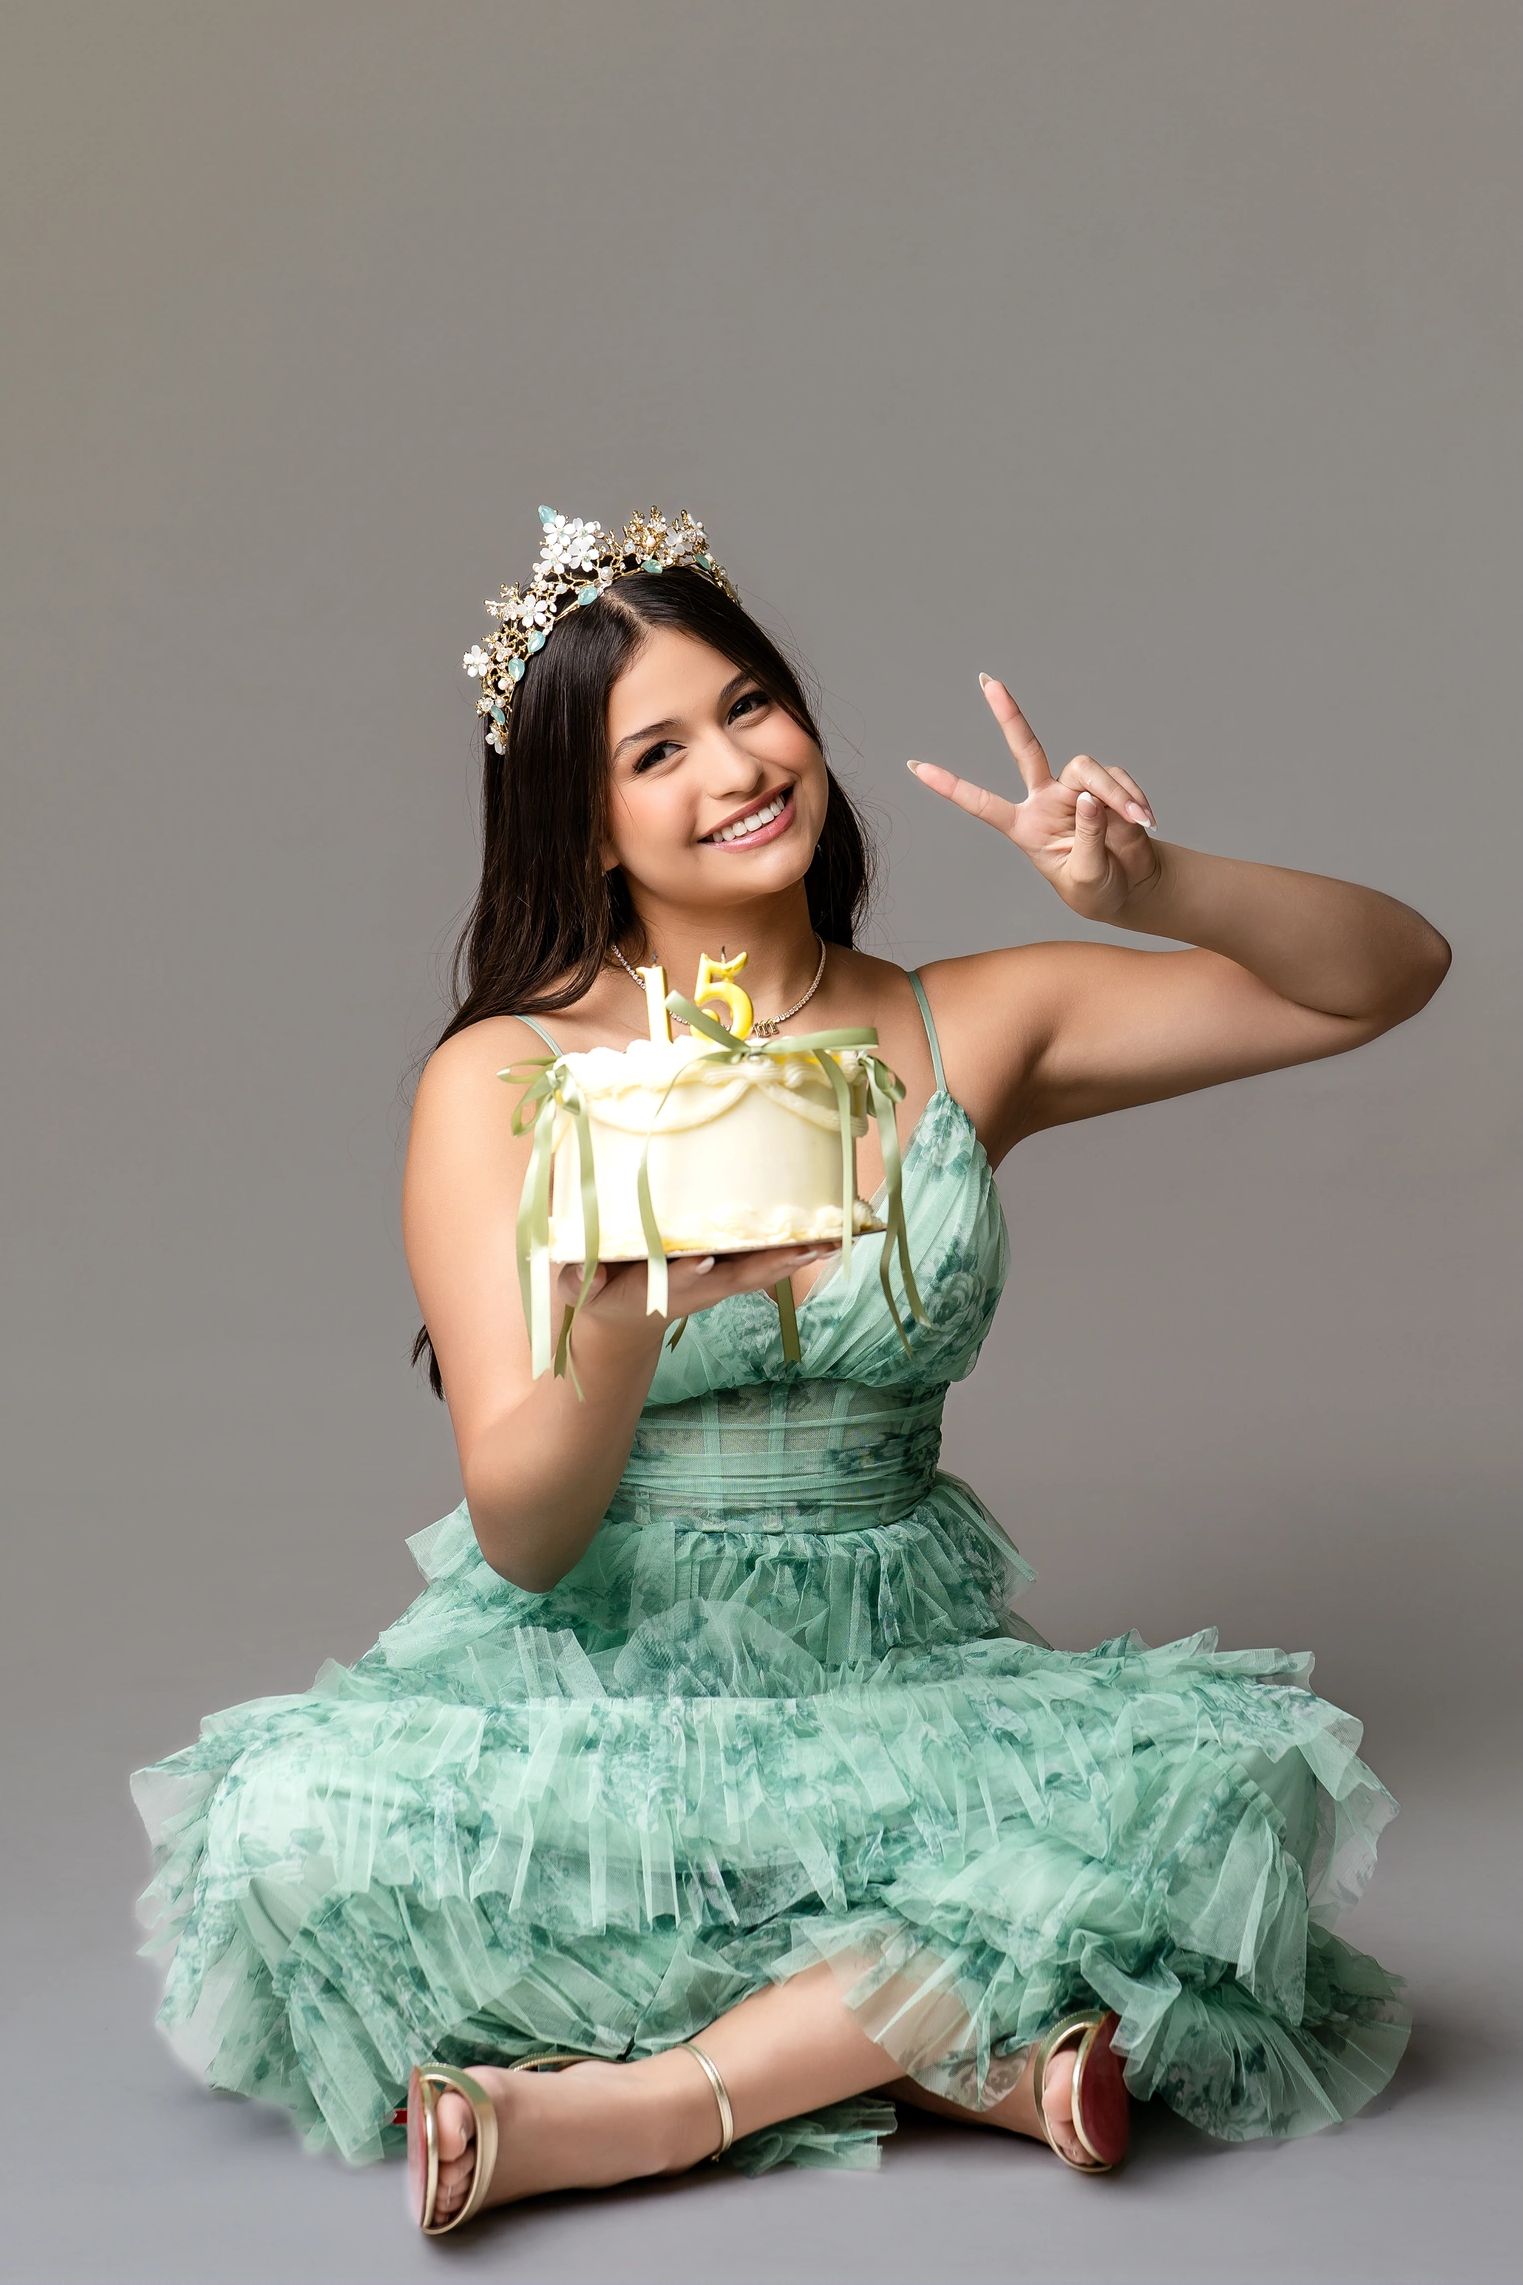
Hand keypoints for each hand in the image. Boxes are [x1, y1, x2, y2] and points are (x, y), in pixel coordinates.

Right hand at [553, 1240, 841, 1335]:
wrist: (623, 1315)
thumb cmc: (600, 1292)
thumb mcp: (580, 1291)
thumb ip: (583, 1280)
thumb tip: (591, 1274)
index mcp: (661, 1288)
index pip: (678, 1279)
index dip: (691, 1272)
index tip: (704, 1260)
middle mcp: (700, 1286)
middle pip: (738, 1275)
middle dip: (769, 1263)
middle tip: (804, 1248)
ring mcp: (720, 1280)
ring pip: (762, 1267)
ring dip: (796, 1254)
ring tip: (833, 1238)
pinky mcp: (730, 1269)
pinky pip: (767, 1257)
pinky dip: (796, 1247)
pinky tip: (828, 1232)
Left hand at [907, 675, 1163, 924]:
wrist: (1132, 886)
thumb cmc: (1098, 889)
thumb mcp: (1086, 874)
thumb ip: (1087, 837)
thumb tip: (1088, 795)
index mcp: (1024, 828)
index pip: (981, 804)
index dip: (949, 787)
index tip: (913, 766)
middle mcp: (1045, 801)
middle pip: (1025, 749)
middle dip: (1008, 714)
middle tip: (987, 680)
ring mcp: (1075, 790)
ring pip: (1088, 769)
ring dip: (1114, 792)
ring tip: (1135, 819)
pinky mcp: (1106, 786)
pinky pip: (1118, 780)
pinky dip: (1132, 797)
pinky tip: (1144, 819)